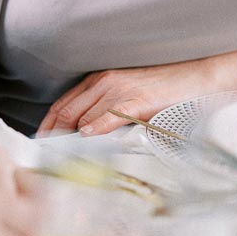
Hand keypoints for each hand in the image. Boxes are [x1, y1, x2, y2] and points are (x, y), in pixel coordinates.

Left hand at [36, 55, 236, 136]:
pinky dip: (95, 129)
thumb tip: (84, 134)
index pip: (62, 104)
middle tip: (42, 155)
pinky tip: (86, 139)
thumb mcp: (127, 94)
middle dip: (52, 135)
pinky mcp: (138, 101)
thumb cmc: (163, 89)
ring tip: (57, 158)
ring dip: (68, 138)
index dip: (47, 124)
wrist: (197, 78)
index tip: (39, 142)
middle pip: (67, 112)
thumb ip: (104, 108)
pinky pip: (109, 117)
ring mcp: (120, 91)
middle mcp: (105, 82)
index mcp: (100, 80)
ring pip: (83, 117)